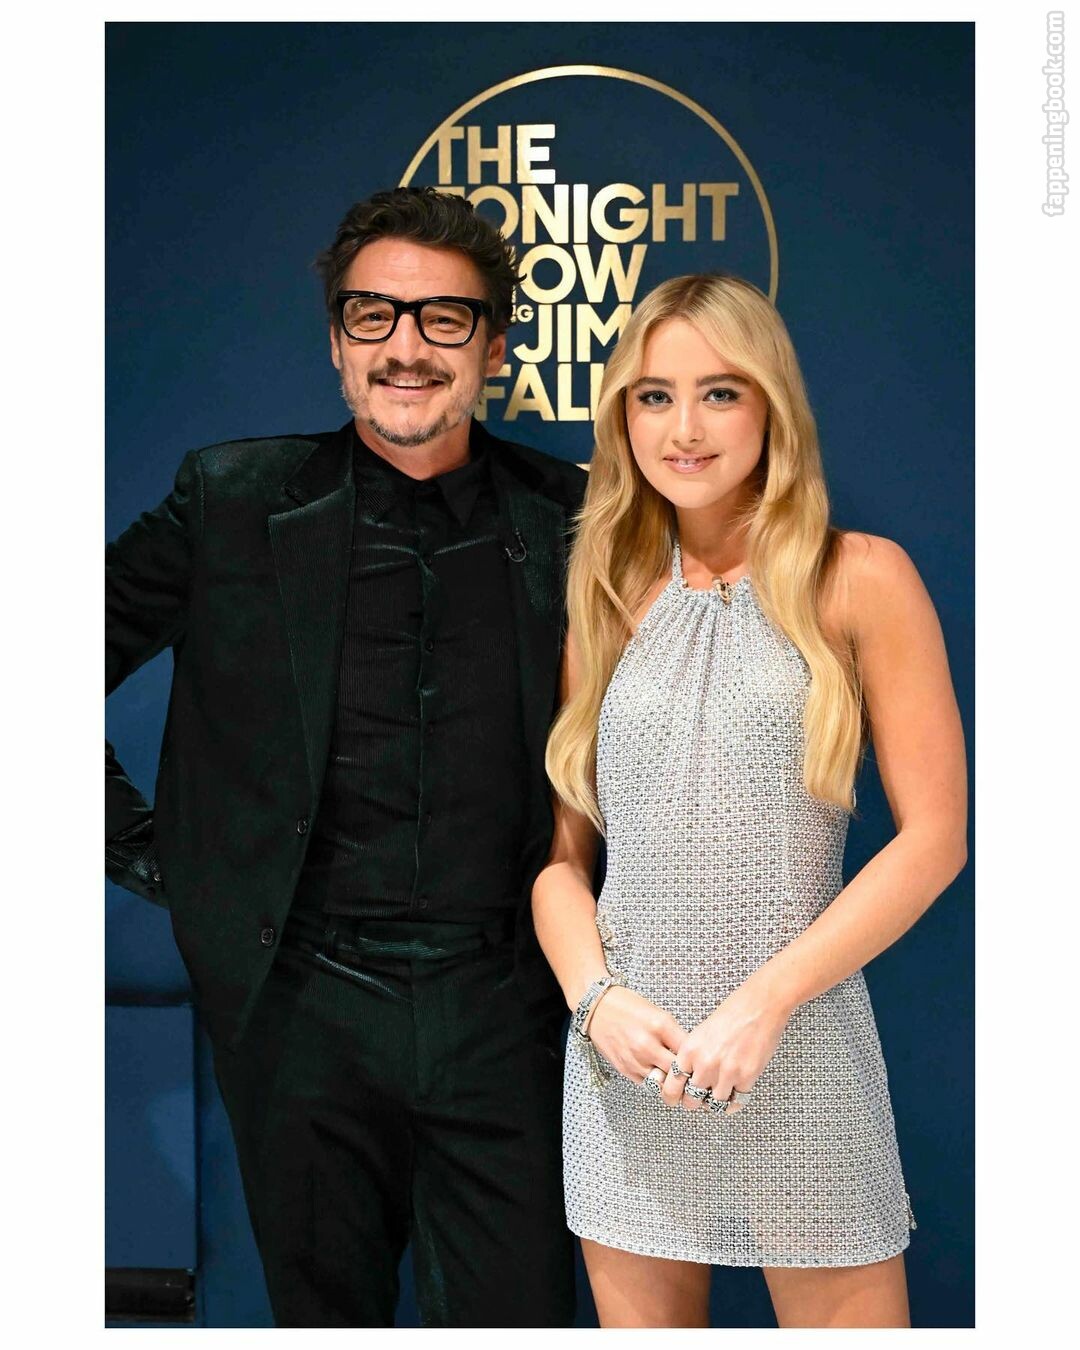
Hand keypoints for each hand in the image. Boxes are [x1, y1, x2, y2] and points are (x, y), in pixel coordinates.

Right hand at [585, 986, 686, 1085]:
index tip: (698, 1061)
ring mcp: (635, 1059)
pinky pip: (647, 1084)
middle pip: (677, 1072)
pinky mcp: (624, 1069)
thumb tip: (689, 1054)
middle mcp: (648, 1045)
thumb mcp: (658, 1013)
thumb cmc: (628, 1006)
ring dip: (669, 1082)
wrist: (597, 1008)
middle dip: (685, 1075)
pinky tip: (655, 1072)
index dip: (696, 1058)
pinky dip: (653, 1081)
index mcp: (660, 1025)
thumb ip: (673, 1034)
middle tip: (690, 1075)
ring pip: (662, 1084)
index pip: (688, 1052)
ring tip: (674, 1078)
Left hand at [661, 978, 793, 1114]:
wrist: (758, 1007)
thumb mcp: (701, 1033)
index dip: (673, 1096)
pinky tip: (734, 1094)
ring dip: (716, 1102)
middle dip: (694, 1102)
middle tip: (698, 1099)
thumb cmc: (731, 1015)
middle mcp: (705, 1064)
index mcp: (690, 1050)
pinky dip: (734, 1101)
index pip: (672, 1085)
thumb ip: (692, 1056)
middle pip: (692, 1100)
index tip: (675, 1099)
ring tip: (718, 1094)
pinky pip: (736, 1101)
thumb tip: (688, 1078)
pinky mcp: (747, 1077)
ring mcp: (727, 1072)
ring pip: (715, 1104)